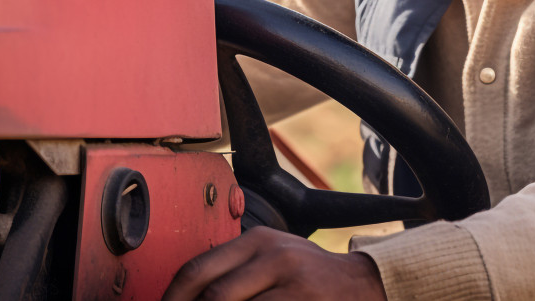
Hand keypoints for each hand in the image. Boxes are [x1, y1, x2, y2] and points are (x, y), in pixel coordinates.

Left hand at [162, 226, 387, 300]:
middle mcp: (272, 254)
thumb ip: (234, 271)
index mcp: (256, 239)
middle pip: (212, 295)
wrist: (362, 285)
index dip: (172, 298)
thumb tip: (186, 296)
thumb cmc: (309, 277)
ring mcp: (290, 280)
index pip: (197, 269)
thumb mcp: (273, 259)